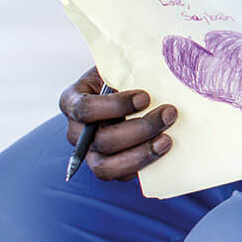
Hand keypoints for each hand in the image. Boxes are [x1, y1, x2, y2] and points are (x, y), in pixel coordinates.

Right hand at [59, 66, 176, 180]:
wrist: (129, 92)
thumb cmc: (125, 77)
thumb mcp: (121, 66)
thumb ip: (130, 70)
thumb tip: (155, 73)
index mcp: (72, 101)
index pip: (85, 109)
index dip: (115, 106)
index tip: (145, 97)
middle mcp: (76, 132)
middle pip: (102, 141)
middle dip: (140, 129)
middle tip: (169, 113)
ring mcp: (89, 153)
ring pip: (106, 167)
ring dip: (141, 154)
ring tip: (167, 140)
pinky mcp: (108, 167)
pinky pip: (122, 176)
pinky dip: (144, 165)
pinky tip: (163, 149)